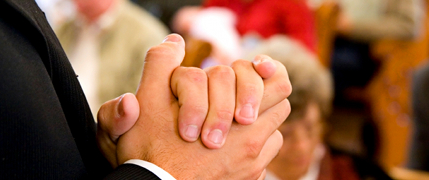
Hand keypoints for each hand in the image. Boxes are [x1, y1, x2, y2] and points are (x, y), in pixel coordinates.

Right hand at [98, 34, 291, 178]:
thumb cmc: (151, 149)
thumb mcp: (148, 100)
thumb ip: (162, 64)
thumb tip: (175, 42)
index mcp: (237, 117)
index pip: (278, 83)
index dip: (268, 72)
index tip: (257, 69)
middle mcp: (253, 142)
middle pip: (280, 105)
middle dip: (261, 95)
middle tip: (237, 96)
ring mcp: (254, 164)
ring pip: (274, 131)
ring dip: (259, 122)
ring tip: (232, 121)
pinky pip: (266, 157)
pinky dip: (255, 147)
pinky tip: (230, 146)